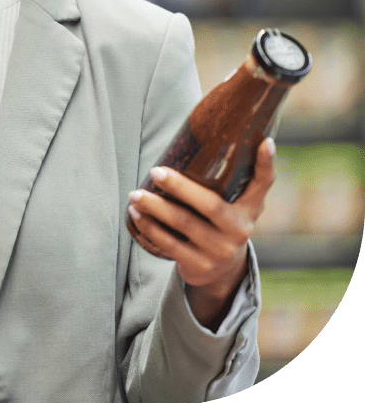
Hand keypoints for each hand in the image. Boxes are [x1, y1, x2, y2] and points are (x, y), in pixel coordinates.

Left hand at [127, 138, 275, 328]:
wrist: (221, 271)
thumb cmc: (221, 222)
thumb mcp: (234, 204)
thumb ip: (229, 177)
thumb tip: (212, 130)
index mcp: (249, 209)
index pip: (264, 183)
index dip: (266, 164)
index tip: (266, 142)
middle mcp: (239, 230)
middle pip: (210, 205)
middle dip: (179, 187)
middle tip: (154, 171)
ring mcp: (220, 251)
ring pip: (184, 224)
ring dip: (155, 208)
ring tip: (135, 194)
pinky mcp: (200, 266)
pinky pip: (170, 245)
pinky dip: (150, 228)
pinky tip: (136, 214)